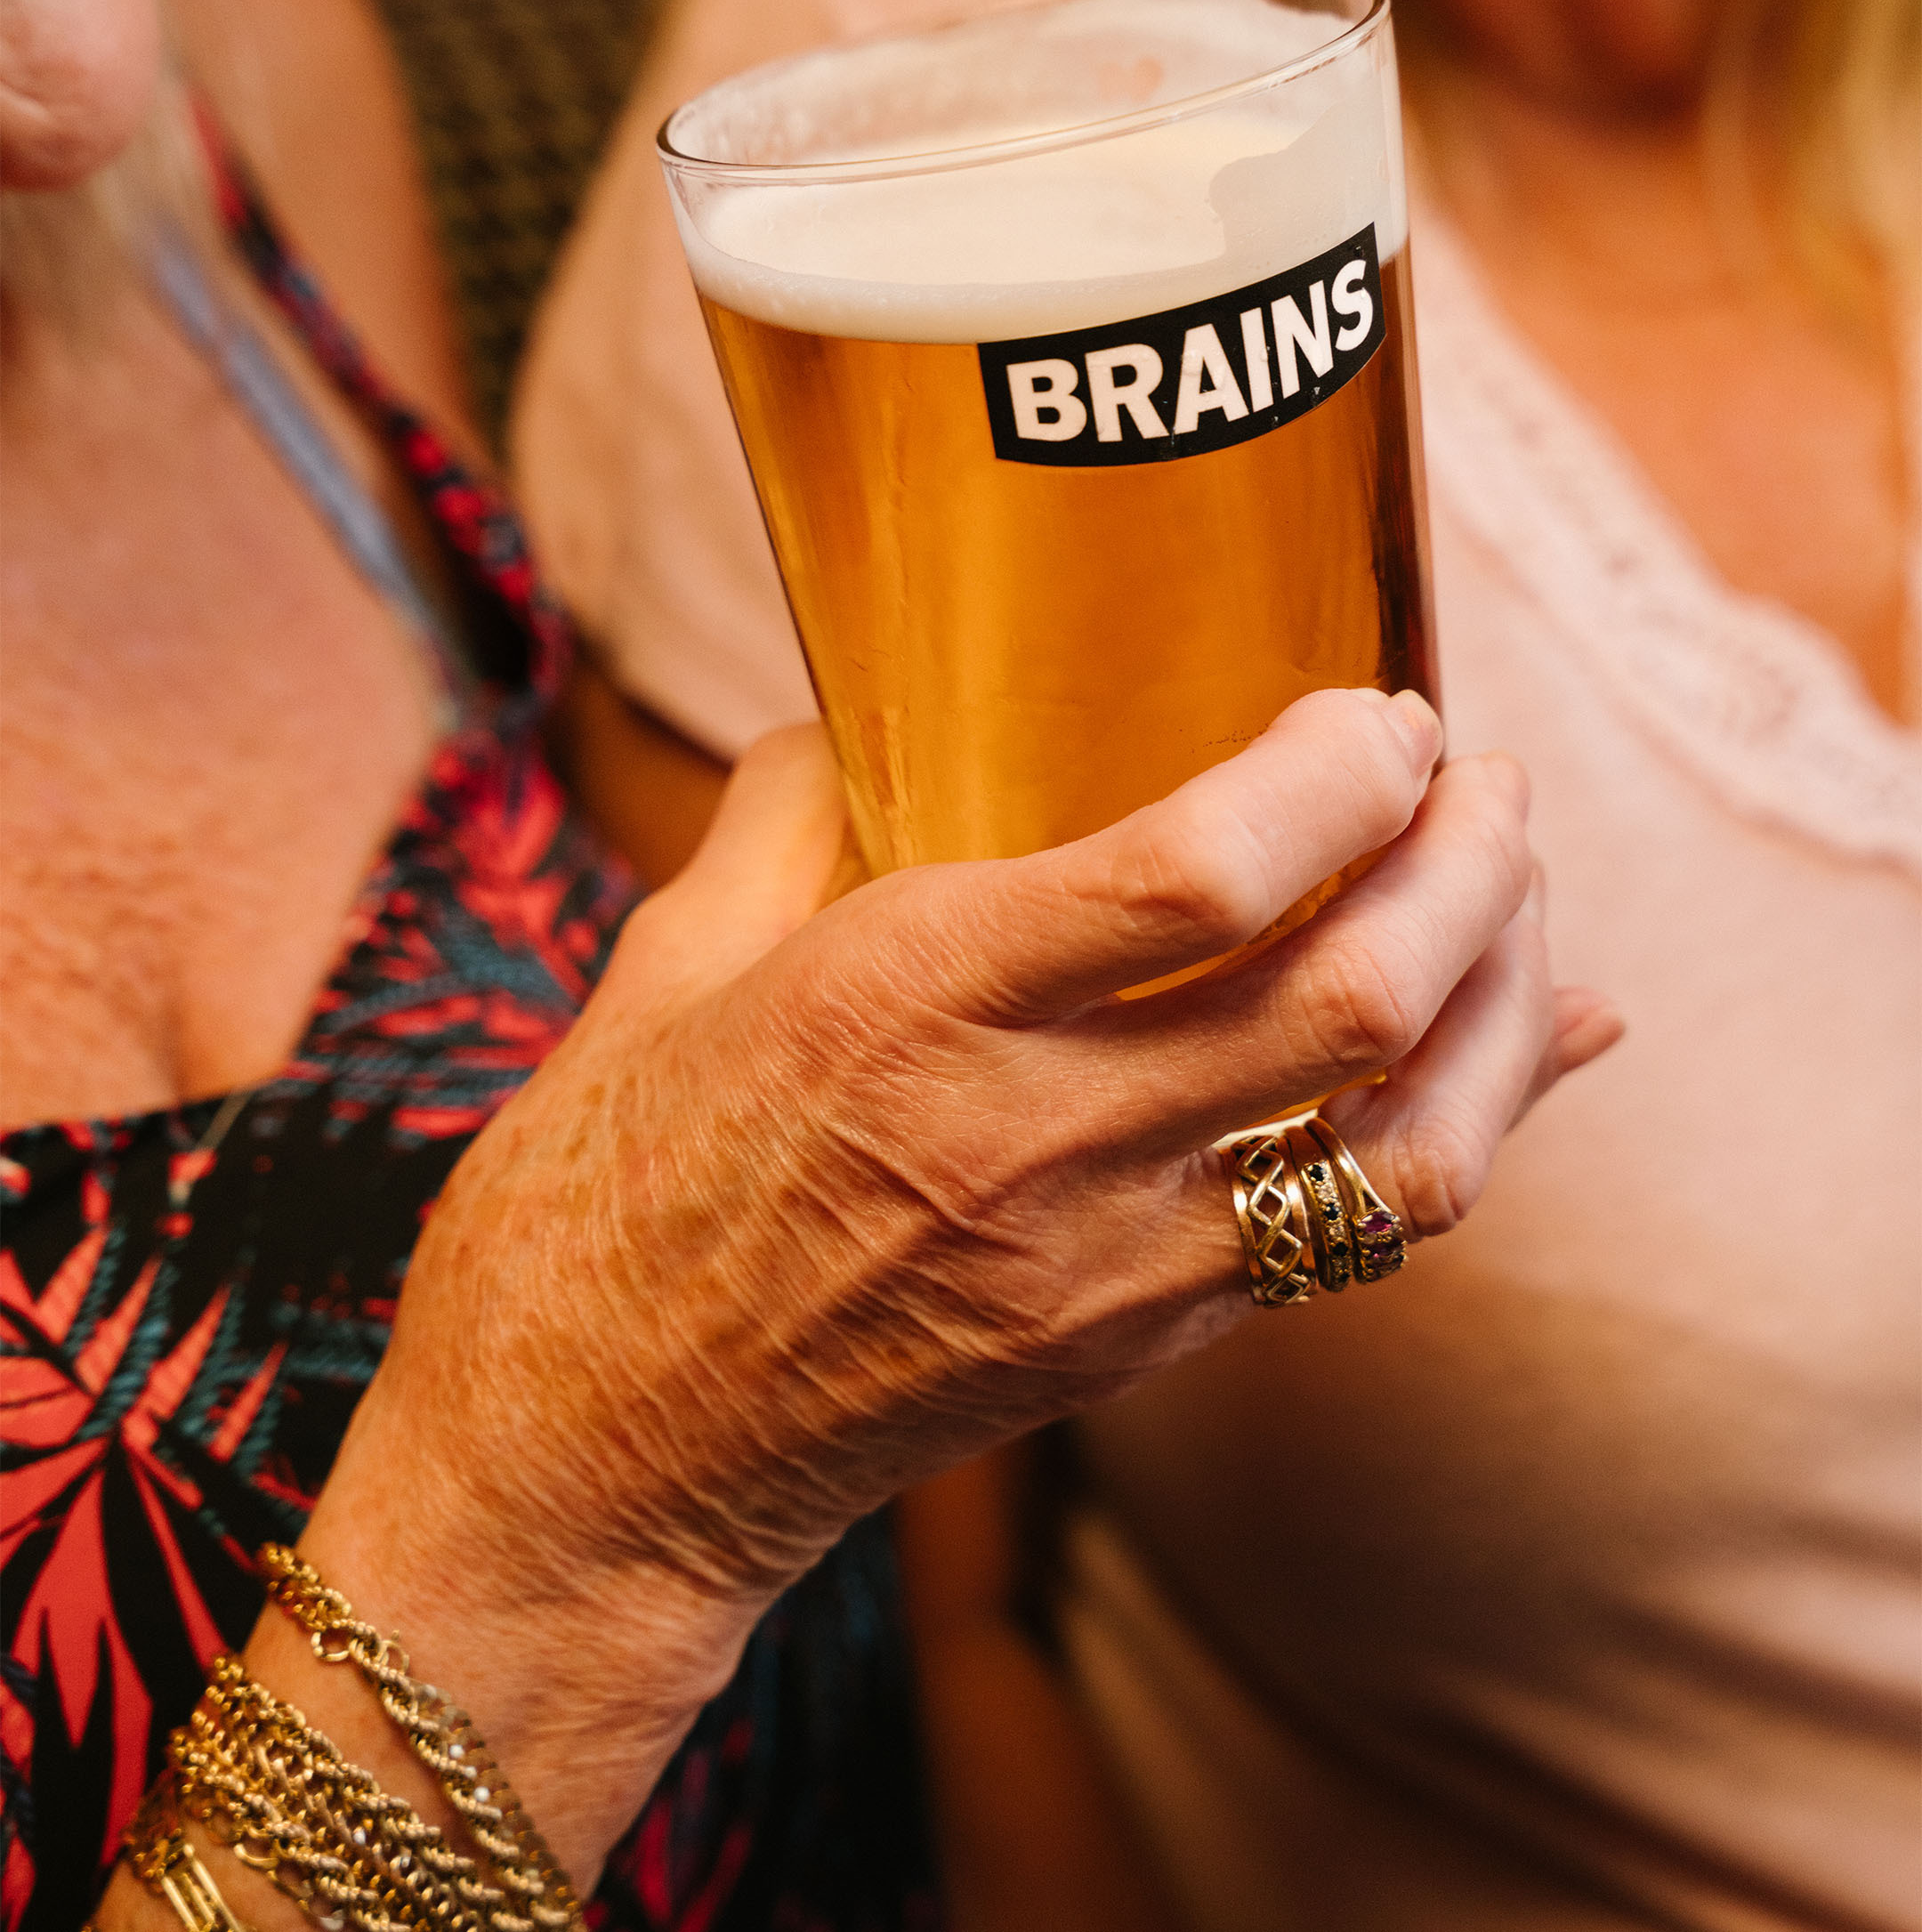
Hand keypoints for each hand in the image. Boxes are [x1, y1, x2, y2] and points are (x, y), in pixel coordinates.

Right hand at [290, 688, 1616, 1878]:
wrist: (588, 1464)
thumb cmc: (597, 1199)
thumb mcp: (665, 962)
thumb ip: (781, 811)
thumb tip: (853, 707)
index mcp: (905, 1003)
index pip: (1201, 878)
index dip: (1336, 776)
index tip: (1374, 711)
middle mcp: (1032, 1141)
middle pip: (1353, 1003)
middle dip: (1471, 864)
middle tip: (1482, 780)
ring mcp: (1104, 1271)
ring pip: (1405, 1152)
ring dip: (1501, 1004)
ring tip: (1511, 897)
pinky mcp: (1133, 1350)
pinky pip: (1356, 1239)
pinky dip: (1465, 1128)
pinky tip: (1511, 1041)